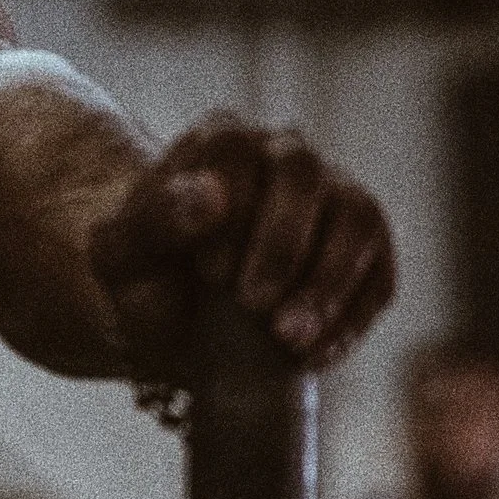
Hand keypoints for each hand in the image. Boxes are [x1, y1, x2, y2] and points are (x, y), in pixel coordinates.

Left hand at [90, 114, 394, 376]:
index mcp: (220, 143)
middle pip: (304, 174)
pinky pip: (379, 274)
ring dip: (327, 283)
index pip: (236, 148)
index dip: (230, 210)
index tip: (210, 271)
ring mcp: (335, 198)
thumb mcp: (120, 257)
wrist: (180, 325)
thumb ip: (149, 222)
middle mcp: (285, 156)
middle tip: (251, 304)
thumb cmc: (146, 279)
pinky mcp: (368, 251)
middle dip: (282, 245)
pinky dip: (351, 318)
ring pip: (356, 217)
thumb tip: (207, 197)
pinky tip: (312, 355)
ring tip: (287, 337)